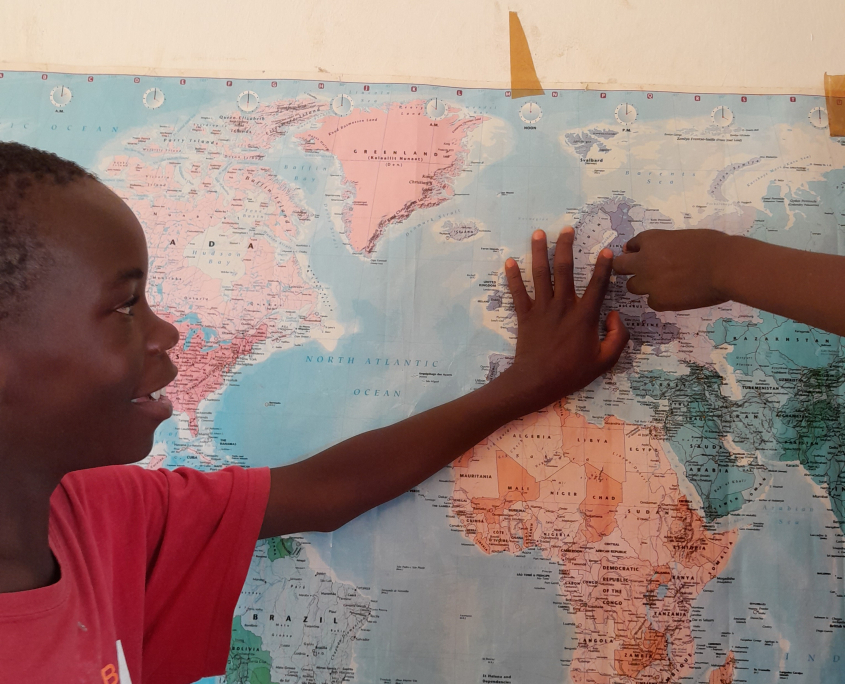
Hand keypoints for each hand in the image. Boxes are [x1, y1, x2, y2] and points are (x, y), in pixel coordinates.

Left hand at [501, 228, 628, 413]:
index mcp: (584, 316)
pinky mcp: (525, 316)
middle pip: (565, 270)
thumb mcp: (605, 360)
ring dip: (539, 252)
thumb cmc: (572, 373)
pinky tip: (509, 261)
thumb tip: (614, 315)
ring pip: (541, 274)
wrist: (537, 382)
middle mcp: (563, 306)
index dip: (604, 267)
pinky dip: (513, 277)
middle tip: (567, 228)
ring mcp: (542, 309)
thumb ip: (618, 336)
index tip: (607, 250)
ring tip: (538, 233)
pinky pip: (518, 293)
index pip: (598, 285)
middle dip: (566, 246)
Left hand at [612, 229, 731, 310]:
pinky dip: (661, 299)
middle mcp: (643, 261)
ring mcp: (649, 282)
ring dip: (643, 285)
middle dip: (625, 268)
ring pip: (632, 286)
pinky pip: (652, 302)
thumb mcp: (684, 237)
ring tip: (664, 285)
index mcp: (651, 240)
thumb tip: (663, 252)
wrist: (726, 266)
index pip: (632, 245)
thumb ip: (667, 244)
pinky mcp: (659, 301)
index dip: (637, 252)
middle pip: (619, 266)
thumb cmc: (713, 246)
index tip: (642, 256)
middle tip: (638, 272)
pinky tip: (677, 295)